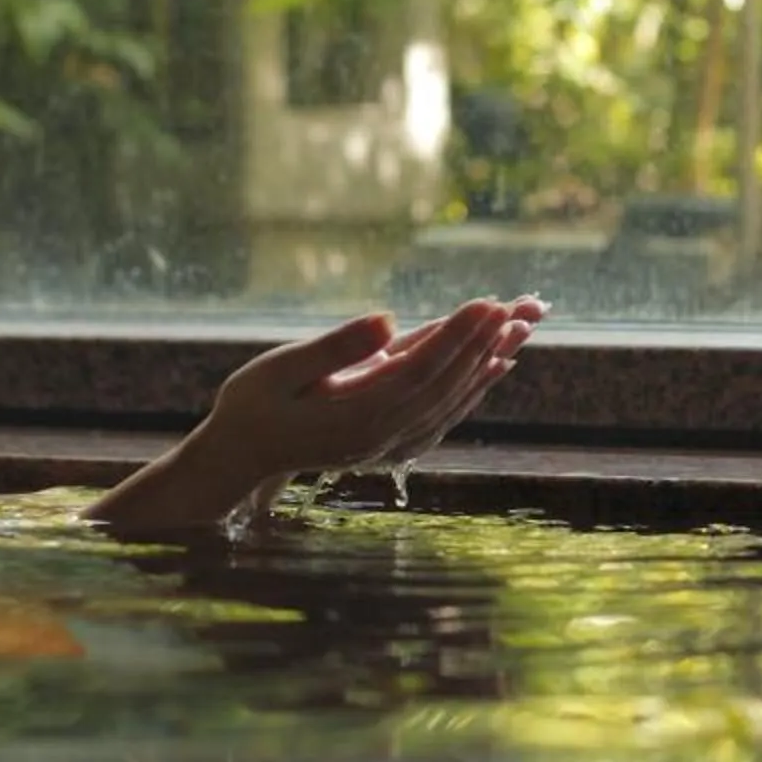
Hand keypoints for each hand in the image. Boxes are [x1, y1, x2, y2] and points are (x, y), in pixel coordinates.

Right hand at [83, 295, 543, 531]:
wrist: (241, 457)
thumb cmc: (251, 406)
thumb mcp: (279, 369)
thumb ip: (334, 347)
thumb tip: (386, 321)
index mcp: (355, 415)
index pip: (419, 371)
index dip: (456, 338)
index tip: (488, 303)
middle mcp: (381, 434)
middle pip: (444, 385)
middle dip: (482, 344)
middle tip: (519, 306)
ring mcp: (388, 444)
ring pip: (450, 402)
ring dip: (487, 364)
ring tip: (521, 328)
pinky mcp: (390, 443)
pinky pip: (442, 415)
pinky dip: (472, 389)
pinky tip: (493, 366)